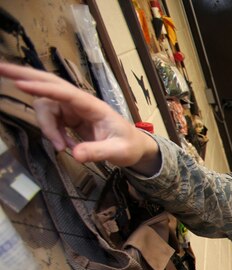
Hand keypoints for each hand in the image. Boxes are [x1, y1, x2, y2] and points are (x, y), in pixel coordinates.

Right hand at [0, 63, 159, 173]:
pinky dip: (52, 133)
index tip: (21, 85)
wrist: (134, 147)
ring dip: (47, 127)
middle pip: (49, 84)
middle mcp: (80, 103)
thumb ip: (98, 152)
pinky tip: (64, 145)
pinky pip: (51, 121)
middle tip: (1, 69)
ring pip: (46, 108)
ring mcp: (73, 109)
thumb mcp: (118, 152)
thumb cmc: (129, 146)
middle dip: (25, 76)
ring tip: (61, 147)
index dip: (43, 88)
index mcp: (94, 106)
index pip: (65, 93)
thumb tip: (75, 155)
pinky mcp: (68, 117)